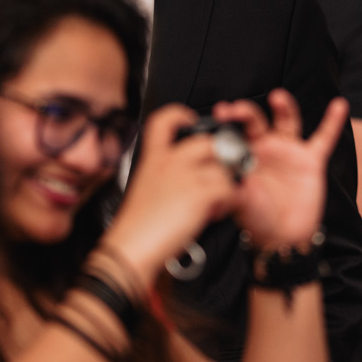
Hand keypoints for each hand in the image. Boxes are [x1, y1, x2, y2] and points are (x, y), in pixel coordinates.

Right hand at [103, 103, 240, 278]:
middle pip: (208, 142)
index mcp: (153, 157)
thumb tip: (186, 176)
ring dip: (226, 186)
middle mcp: (169, 161)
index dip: (181, 114)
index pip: (165, 120)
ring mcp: (185, 175)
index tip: (190, 119)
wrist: (132, 247)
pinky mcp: (199, 194)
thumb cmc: (137, 226)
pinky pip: (229, 189)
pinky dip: (229, 202)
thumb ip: (164, 174)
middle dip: (220, 160)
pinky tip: (216, 212)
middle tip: (219, 177)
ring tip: (215, 204)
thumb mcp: (144, 187)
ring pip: (223, 168)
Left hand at [213, 91, 348, 252]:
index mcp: (243, 155)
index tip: (219, 115)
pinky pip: (323, 138)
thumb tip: (218, 166)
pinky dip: (332, 122)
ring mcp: (288, 152)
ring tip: (277, 97)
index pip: (232, 132)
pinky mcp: (311, 161)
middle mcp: (264, 148)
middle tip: (234, 109)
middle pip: (254, 121)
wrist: (283, 239)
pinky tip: (338, 105)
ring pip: (286, 121)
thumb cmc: (256, 220)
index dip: (225, 123)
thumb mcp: (239, 199)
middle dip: (244, 112)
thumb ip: (231, 180)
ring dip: (283, 107)